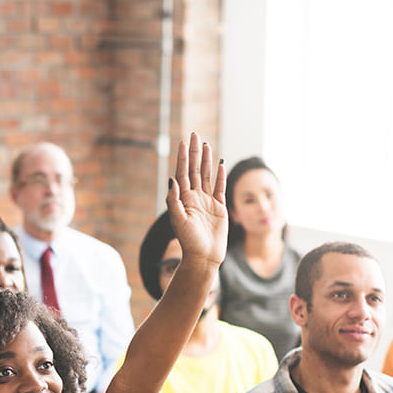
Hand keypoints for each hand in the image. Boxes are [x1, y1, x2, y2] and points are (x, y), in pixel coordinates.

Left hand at [166, 133, 227, 269]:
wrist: (203, 257)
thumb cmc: (188, 241)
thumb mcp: (178, 220)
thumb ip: (174, 200)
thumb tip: (172, 179)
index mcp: (183, 199)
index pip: (183, 173)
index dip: (183, 157)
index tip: (183, 142)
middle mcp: (194, 198)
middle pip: (194, 170)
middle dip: (194, 153)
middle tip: (195, 135)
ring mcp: (207, 202)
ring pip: (206, 176)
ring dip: (206, 160)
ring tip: (206, 145)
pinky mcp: (219, 208)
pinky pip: (220, 188)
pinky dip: (220, 176)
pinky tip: (220, 164)